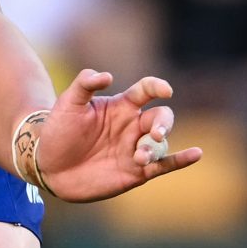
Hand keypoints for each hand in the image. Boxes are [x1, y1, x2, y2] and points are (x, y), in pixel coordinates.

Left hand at [28, 70, 202, 203]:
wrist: (50, 166)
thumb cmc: (59, 130)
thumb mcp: (68, 104)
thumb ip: (84, 84)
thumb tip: (106, 76)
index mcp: (121, 106)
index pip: (146, 90)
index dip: (157, 87)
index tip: (164, 90)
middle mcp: (133, 126)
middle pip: (161, 117)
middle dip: (163, 123)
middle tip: (154, 133)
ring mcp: (136, 148)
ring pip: (160, 144)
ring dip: (156, 149)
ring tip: (139, 157)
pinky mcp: (136, 172)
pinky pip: (163, 165)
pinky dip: (181, 160)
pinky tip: (196, 154)